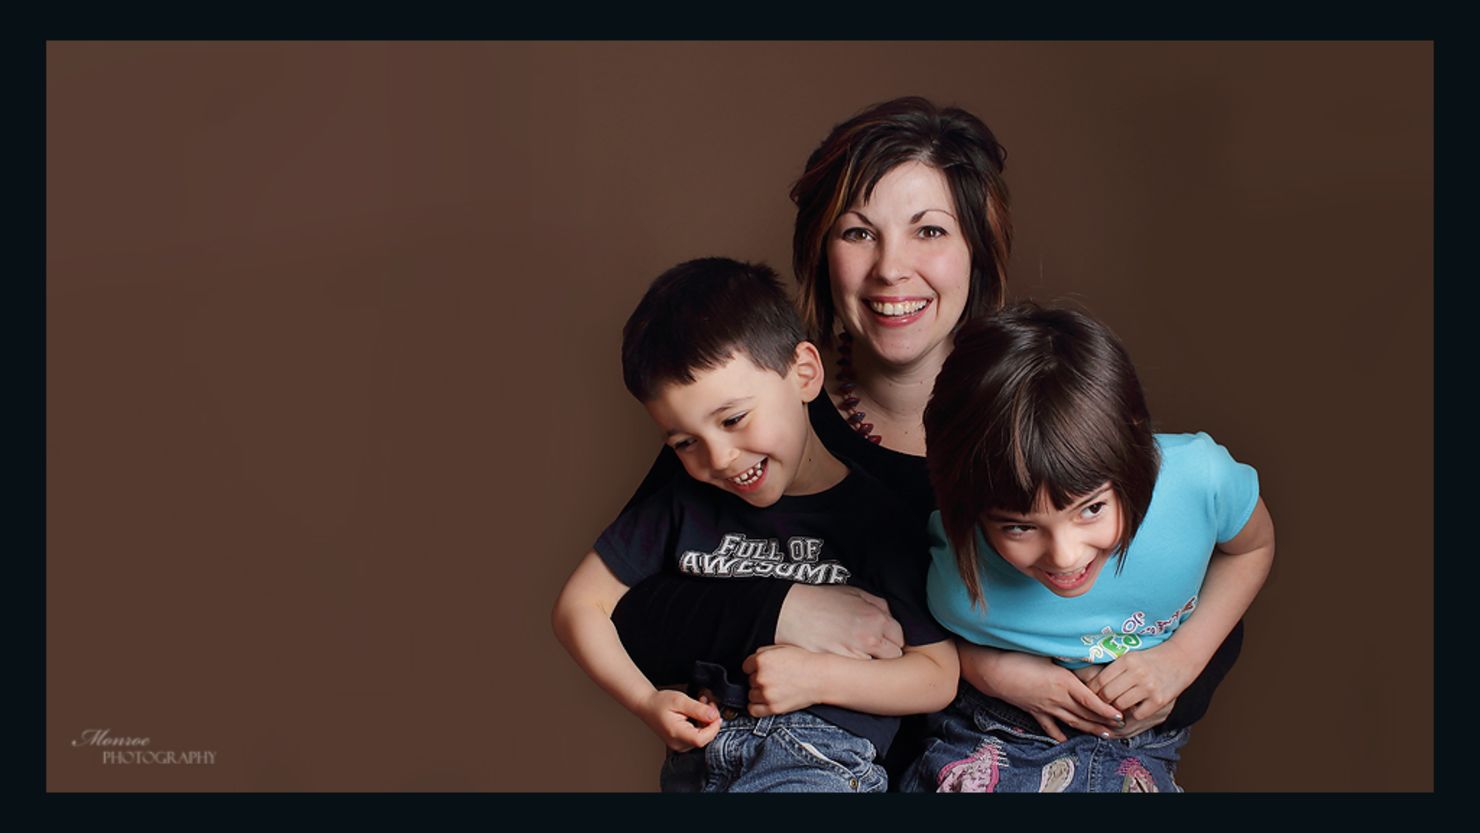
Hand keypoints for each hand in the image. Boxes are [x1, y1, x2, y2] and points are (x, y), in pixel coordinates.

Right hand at [639, 689, 721, 751]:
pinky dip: (701, 723)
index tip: (716, 714)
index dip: (713, 727)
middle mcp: (678, 744)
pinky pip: (697, 735)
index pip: (701, 739)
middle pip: (704, 738)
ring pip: (703, 736)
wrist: (647, 706)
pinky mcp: (682, 742)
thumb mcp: (680, 700)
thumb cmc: (659, 703)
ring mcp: (680, 745)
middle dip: (710, 720)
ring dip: (706, 720)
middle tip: (708, 703)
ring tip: (701, 704)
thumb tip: (714, 716)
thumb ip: (698, 709)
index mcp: (676, 734)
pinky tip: (697, 712)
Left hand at [742, 645, 822, 716]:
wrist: (820, 677)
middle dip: (759, 680)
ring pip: (751, 695)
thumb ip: (763, 653)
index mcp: (761, 660)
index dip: (755, 668)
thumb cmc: (804, 662)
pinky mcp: (773, 707)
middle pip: (750, 681)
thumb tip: (752, 661)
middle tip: (775, 679)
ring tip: (775, 689)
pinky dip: (757, 706)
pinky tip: (766, 701)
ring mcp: (766, 694)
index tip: (764, 670)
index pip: (746, 666)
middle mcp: (761, 677)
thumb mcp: (781, 648)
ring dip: (759, 693)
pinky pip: (753, 710)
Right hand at [774, 584, 903, 658]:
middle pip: (893, 656)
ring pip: (877, 667)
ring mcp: (856, 654)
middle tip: (873, 649)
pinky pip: (858, 672)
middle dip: (886, 653)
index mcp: (876, 618)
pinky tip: (845, 660)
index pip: (899, 638)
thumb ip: (877, 605)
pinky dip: (855, 668)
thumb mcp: (854, 592)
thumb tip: (888, 617)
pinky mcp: (841, 665)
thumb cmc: (821, 599)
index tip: (884, 640)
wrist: (791, 612)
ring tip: (858, 655)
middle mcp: (871, 638)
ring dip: (871, 662)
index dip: (892, 639)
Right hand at [966, 649, 1122, 742]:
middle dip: (1104, 722)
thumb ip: (1064, 658)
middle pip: (1085, 714)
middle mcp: (1057, 698)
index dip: (1106, 709)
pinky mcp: (1034, 711)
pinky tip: (1067, 741)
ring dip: (1089, 730)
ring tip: (1105, 735)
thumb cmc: (1018, 656)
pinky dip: (1059, 734)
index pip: (1090, 700)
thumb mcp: (1045, 653)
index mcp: (1063, 682)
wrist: (993, 670)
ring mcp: (1045, 707)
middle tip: (1121, 728)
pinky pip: (1050, 726)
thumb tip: (1081, 655)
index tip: (1120, 716)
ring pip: (1072, 722)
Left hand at [1069, 665, 1175, 737]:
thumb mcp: (1131, 656)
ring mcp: (1149, 687)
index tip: (1092, 695)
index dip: (1092, 691)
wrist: (1181, 657)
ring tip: (1118, 706)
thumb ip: (1114, 669)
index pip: (1099, 681)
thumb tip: (1090, 685)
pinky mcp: (1160, 700)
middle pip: (1107, 694)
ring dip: (1117, 709)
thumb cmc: (1151, 658)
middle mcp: (1137, 673)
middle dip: (1102, 702)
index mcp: (1127, 660)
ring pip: (1120, 705)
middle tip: (1102, 704)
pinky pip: (1138, 714)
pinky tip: (1136, 708)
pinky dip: (1134, 714)